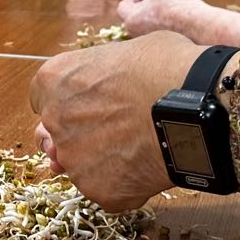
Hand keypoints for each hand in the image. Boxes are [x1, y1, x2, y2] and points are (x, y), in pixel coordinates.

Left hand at [30, 31, 197, 210]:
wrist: (195, 107)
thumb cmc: (166, 67)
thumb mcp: (130, 49)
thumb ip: (105, 70)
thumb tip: (116, 79)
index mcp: (54, 78)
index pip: (44, 96)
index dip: (68, 101)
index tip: (89, 103)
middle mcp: (55, 120)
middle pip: (55, 134)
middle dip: (77, 134)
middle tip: (112, 130)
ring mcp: (75, 160)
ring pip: (81, 165)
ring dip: (102, 161)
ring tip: (139, 147)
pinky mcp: (99, 191)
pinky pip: (108, 190)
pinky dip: (126, 183)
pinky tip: (149, 166)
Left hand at [119, 0, 214, 38]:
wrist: (200, 27)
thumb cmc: (175, 5)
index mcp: (131, 22)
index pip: (124, 5)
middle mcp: (141, 36)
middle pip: (144, 11)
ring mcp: (157, 42)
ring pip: (161, 16)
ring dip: (172, 3)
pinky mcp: (173, 45)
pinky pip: (174, 25)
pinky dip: (181, 14)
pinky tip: (193, 5)